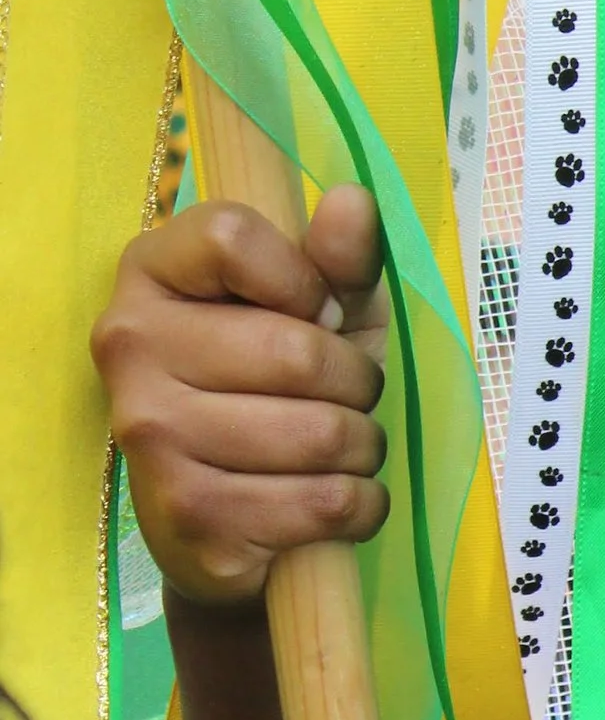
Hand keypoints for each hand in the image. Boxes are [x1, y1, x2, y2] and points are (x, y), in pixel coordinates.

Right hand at [93, 186, 389, 607]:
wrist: (231, 517)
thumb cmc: (282, 391)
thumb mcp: (321, 311)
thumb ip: (339, 258)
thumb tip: (355, 202)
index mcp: (150, 274)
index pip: (235, 237)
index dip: (307, 279)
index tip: (315, 312)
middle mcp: (129, 348)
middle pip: (298, 350)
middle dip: (358, 383)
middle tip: (348, 399)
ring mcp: (149, 437)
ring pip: (321, 433)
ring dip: (362, 449)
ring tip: (341, 451)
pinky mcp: (187, 516)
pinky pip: (323, 503)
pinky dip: (359, 505)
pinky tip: (332, 499)